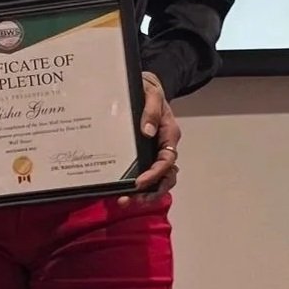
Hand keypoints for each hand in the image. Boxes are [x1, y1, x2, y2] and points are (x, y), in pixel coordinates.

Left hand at [122, 72, 180, 201]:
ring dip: (145, 193)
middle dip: (152, 191)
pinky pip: (144, 173)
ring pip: (156, 179)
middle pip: (166, 176)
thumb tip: (147, 132)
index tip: (139, 182)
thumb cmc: (148, 89)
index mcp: (168, 134)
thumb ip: (150, 110)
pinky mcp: (143, 154)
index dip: (155, 174)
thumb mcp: (151, 93)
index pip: (167, 160)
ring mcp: (154, 152)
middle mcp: (164, 147)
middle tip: (134, 200)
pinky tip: (120, 193)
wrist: (143, 86)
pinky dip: (135, 186)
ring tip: (125, 202)